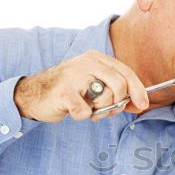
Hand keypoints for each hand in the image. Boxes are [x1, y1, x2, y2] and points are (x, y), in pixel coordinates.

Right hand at [13, 50, 148, 121]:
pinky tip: (73, 110)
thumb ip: (114, 88)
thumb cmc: (68, 90)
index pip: (126, 72)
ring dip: (100, 111)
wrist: (32, 94)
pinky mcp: (64, 92)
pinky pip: (85, 111)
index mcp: (96, 58)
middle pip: (119, 84)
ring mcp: (74, 76)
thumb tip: (141, 102)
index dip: (138, 90)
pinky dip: (82, 116)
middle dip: (117, 103)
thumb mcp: (93, 82)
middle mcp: (86, 62)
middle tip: (106, 111)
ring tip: (88, 108)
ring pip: (105, 98)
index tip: (143, 105)